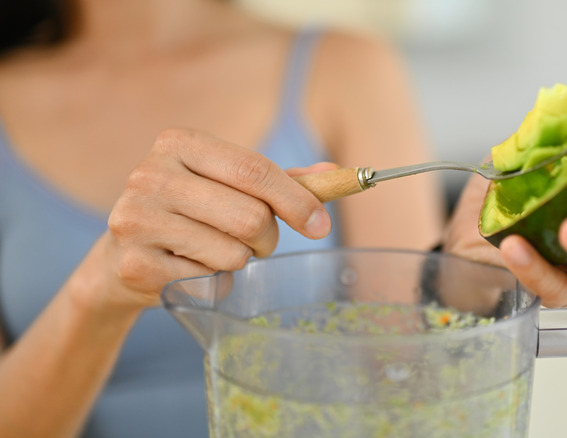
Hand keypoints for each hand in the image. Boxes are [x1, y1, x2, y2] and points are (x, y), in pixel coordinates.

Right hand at [100, 129, 333, 307]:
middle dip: (268, 238)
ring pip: (233, 252)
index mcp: (178, 142)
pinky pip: (207, 280)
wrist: (121, 258)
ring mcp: (137, 218)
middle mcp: (150, 174)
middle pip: (250, 215)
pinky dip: (212, 280)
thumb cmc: (189, 213)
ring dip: (240, 260)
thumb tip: (332, 175)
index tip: (321, 224)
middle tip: (258, 242)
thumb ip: (278, 180)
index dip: (297, 200)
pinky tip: (189, 268)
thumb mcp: (226, 185)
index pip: (255, 170)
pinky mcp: (134, 263)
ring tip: (216, 251)